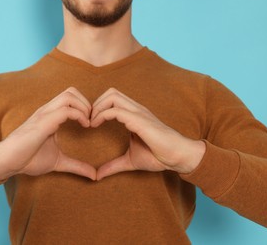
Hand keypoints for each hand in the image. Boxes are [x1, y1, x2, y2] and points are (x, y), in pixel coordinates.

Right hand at [0, 87, 96, 180]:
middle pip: (71, 91)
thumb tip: (94, 175)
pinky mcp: (42, 123)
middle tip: (92, 120)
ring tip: (88, 123)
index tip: (93, 123)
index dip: (85, 106)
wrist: (6, 162)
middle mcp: (47, 111)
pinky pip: (65, 110)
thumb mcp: (58, 162)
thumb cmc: (27, 159)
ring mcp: (44, 115)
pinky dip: (79, 115)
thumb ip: (76, 166)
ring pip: (69, 96)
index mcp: (50, 115)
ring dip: (84, 107)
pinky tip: (84, 126)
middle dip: (87, 103)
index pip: (70, 97)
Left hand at [90, 88, 205, 180]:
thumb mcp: (130, 161)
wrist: (178, 157)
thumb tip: (98, 175)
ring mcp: (138, 113)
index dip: (98, 108)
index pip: (112, 99)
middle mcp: (135, 109)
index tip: (89, 124)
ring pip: (112, 95)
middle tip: (88, 121)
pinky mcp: (139, 120)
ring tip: (91, 123)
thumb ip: (113, 165)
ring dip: (97, 107)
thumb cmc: (158, 156)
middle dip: (95, 104)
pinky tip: (95, 126)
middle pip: (110, 92)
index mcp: (134, 115)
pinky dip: (101, 115)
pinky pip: (116, 110)